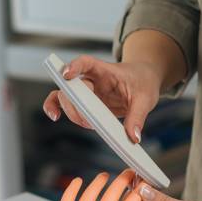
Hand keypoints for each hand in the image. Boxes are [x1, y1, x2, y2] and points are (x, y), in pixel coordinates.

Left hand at [33, 170, 147, 200]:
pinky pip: (67, 199)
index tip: (141, 188)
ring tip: (106, 176)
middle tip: (128, 174)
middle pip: (111, 194)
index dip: (137, 194)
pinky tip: (77, 182)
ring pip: (90, 192)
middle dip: (123, 181)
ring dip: (100, 181)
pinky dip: (73, 188)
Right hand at [42, 56, 161, 142]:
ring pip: (66, 97)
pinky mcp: (86, 103)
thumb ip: (138, 116)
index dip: (74, 66)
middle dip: (73, 103)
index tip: (66, 74)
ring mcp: (87, 92)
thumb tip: (132, 137)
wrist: (143, 80)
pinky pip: (66, 104)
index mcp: (106, 71)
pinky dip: (56, 108)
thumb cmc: (143, 82)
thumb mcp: (146, 98)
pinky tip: (55, 116)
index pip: (86, 63)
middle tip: (87, 119)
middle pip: (72, 86)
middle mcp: (91, 79)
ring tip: (87, 124)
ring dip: (71, 112)